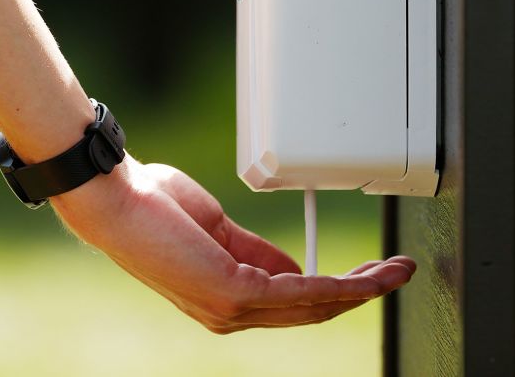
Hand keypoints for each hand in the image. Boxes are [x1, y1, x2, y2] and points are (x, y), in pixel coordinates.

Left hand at [49, 156, 415, 332]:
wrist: (118, 201)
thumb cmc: (151, 206)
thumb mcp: (216, 227)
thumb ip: (255, 249)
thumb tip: (295, 264)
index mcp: (224, 297)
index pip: (290, 303)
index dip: (335, 289)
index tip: (366, 274)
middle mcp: (230, 313)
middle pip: (311, 311)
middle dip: (359, 293)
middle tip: (396, 275)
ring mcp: (232, 309)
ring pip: (314, 306)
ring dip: (361, 290)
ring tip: (395, 274)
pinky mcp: (235, 293)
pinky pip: (301, 292)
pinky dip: (339, 285)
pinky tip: (364, 278)